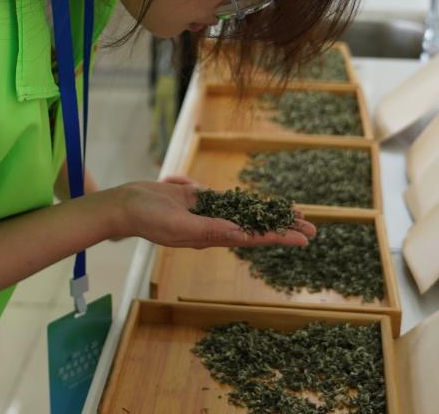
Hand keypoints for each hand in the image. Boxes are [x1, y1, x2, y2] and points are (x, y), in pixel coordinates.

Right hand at [109, 177, 315, 248]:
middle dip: (284, 226)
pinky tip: (260, 204)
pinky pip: (227, 200)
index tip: (304, 239)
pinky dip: (244, 201)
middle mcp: (213, 227)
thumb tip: (240, 233)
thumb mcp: (179, 226)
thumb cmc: (148, 218)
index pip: (253, 238)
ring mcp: (207, 213)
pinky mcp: (199, 199)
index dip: (279, 236)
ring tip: (295, 214)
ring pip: (246, 213)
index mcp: (210, 237)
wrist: (126, 205)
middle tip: (312, 228)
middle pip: (256, 226)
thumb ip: (209, 229)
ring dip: (270, 214)